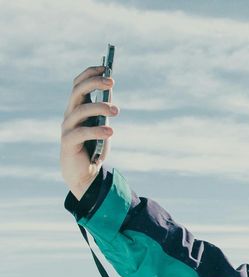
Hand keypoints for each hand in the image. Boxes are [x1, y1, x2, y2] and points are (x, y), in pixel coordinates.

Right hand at [61, 65, 118, 199]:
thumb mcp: (102, 125)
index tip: (106, 67)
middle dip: (94, 83)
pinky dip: (97, 131)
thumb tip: (111, 93)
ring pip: (80, 110)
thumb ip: (104, 111)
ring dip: (99, 107)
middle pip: (78, 92)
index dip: (90, 73)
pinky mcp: (68, 142)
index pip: (79, 84)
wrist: (84, 173)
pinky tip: (110, 132)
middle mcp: (70, 113)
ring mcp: (67, 127)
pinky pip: (82, 133)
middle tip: (112, 82)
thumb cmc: (94, 146)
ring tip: (116, 110)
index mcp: (77, 107)